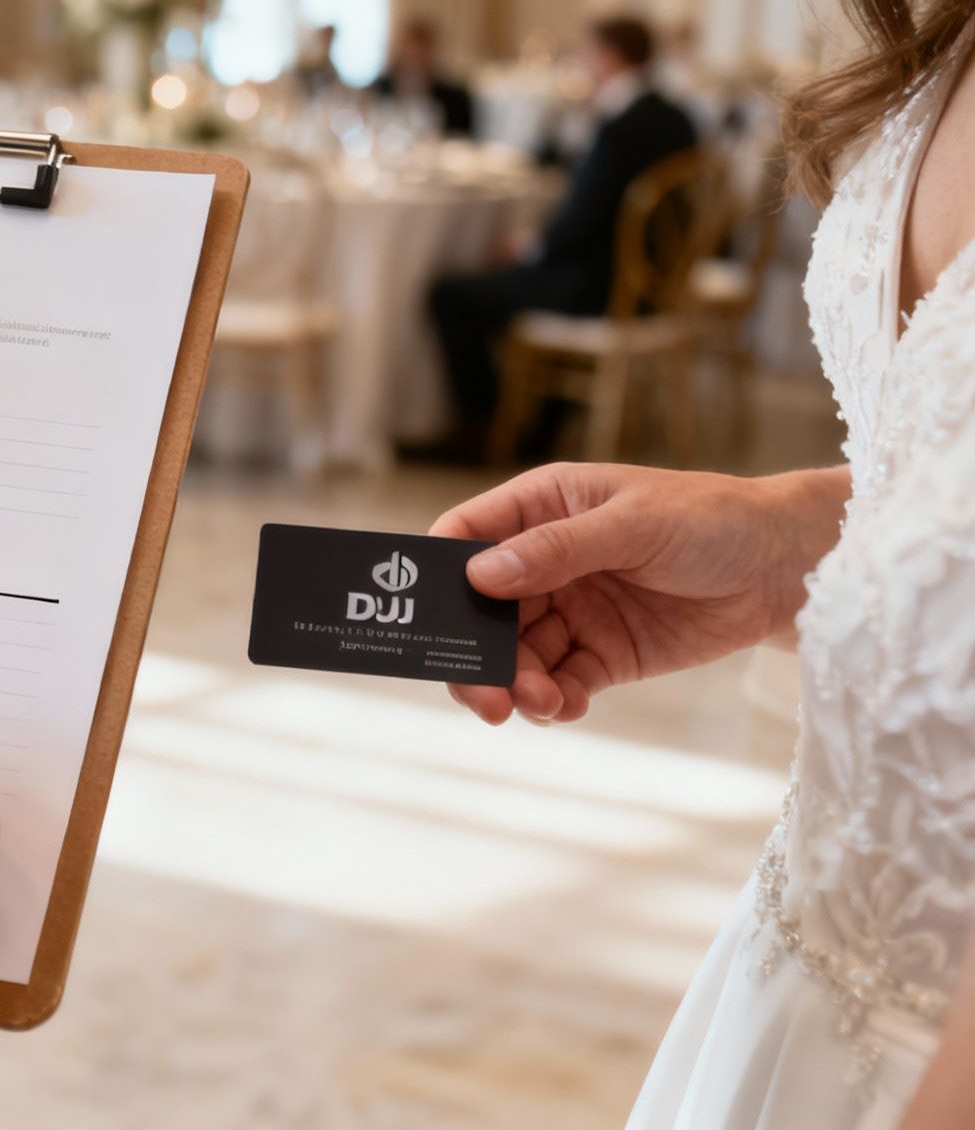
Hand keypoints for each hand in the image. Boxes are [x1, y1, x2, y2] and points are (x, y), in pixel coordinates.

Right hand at [429, 463, 848, 725]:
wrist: (788, 569)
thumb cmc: (713, 519)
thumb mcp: (633, 524)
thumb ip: (556, 549)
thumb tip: (481, 576)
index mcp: (541, 508)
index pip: (465, 537)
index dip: (438, 575)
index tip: (428, 619)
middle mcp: (545, 561)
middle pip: (481, 612)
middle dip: (476, 654)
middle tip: (484, 696)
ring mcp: (572, 610)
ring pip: (516, 655)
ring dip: (517, 685)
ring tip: (540, 705)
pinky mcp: (603, 654)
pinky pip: (560, 682)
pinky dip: (554, 701)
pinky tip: (566, 708)